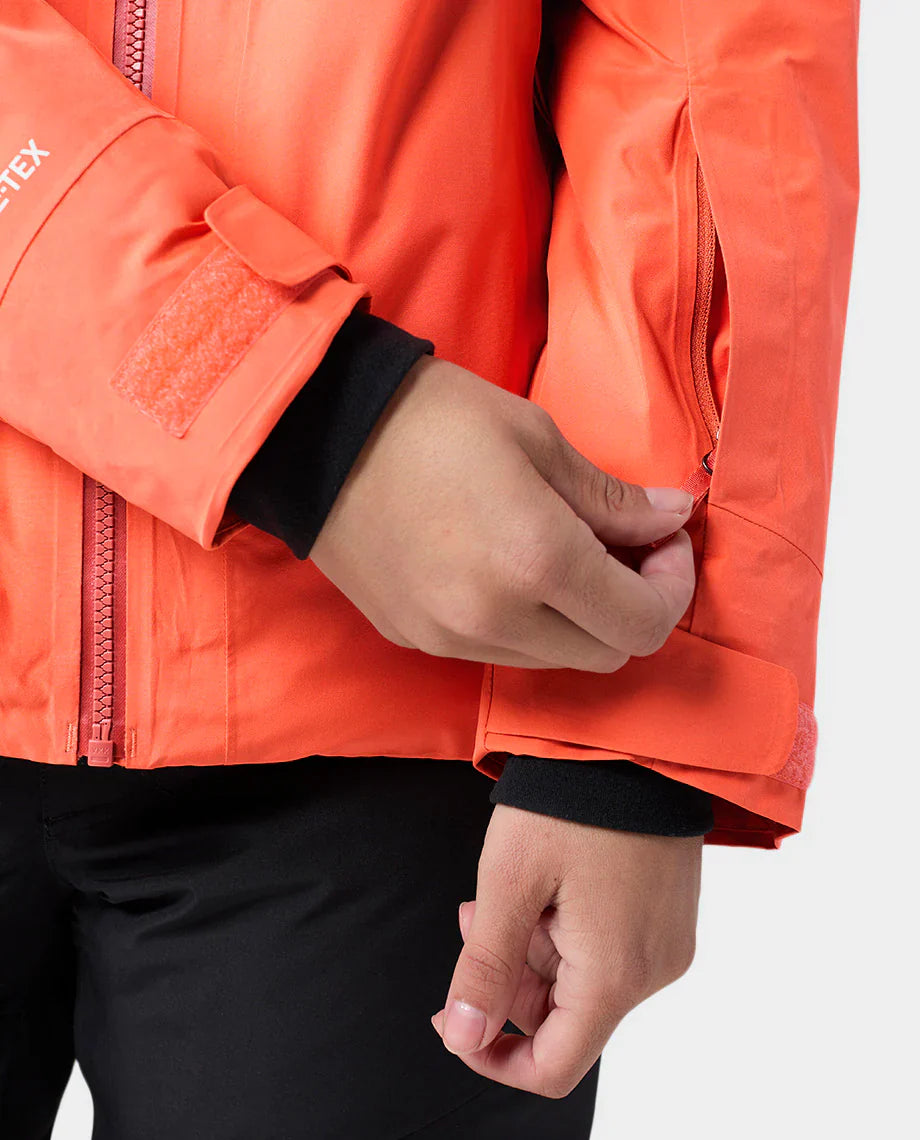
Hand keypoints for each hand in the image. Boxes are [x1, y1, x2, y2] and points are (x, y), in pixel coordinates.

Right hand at [310, 355, 695, 670]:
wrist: (317, 435)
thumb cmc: (434, 418)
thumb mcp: (537, 439)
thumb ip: (612, 497)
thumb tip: (671, 520)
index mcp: (538, 560)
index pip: (643, 623)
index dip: (671, 587)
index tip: (663, 540)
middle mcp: (497, 619)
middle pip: (606, 653)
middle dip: (633, 606)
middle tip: (626, 548)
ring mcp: (451, 638)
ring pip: (554, 659)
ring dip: (580, 619)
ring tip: (568, 556)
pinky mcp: (417, 641)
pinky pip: (499, 651)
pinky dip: (527, 623)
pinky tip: (512, 571)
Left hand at [430, 803, 702, 1097]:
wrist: (634, 738)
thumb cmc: (570, 800)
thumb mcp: (509, 881)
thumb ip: (484, 967)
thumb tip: (462, 1037)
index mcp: (614, 974)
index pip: (553, 1067)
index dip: (494, 1058)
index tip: (452, 1020)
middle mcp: (652, 970)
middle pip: (565, 1019)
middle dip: (507, 982)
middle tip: (471, 921)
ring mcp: (666, 942)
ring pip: (583, 982)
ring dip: (532, 951)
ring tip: (504, 891)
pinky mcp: (668, 915)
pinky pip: (609, 951)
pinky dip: (566, 932)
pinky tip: (542, 887)